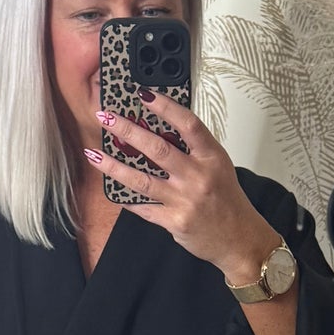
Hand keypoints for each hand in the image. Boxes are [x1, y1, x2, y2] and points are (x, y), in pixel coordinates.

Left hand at [84, 91, 282, 285]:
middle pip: (157, 148)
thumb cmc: (227, 201)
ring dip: (113, 166)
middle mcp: (198, 177)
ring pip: (142, 179)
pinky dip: (126, 198)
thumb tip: (159, 131)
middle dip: (127, 130)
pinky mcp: (175, 222)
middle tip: (105, 118)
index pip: (188, 124)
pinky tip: (111, 190)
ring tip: (93, 154)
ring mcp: (185, 201)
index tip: (143, 94)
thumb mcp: (218, 167)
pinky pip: (144, 207)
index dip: (165, 107)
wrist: (240, 240)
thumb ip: (193, 150)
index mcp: (212, 158)